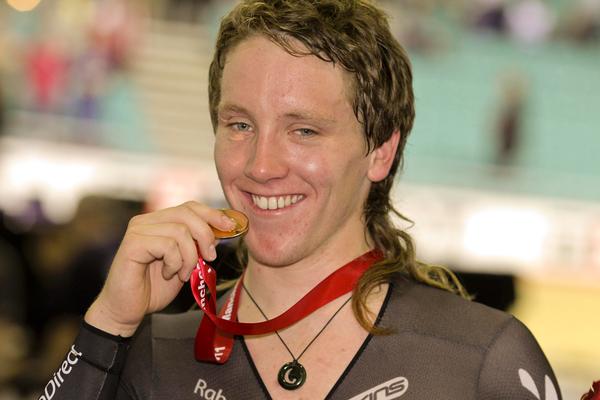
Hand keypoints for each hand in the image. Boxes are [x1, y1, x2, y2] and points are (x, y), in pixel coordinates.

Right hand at [84, 202, 236, 336]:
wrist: (128, 310)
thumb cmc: (154, 288)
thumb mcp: (185, 262)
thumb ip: (197, 244)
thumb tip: (222, 229)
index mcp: (159, 221)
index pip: (190, 206)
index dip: (212, 214)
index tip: (230, 226)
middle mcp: (146, 221)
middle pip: (187, 213)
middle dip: (205, 235)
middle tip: (209, 257)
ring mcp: (137, 230)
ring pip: (180, 231)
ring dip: (189, 257)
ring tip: (183, 273)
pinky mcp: (132, 243)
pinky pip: (168, 245)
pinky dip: (175, 263)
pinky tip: (169, 274)